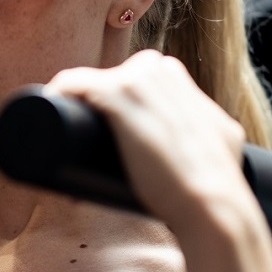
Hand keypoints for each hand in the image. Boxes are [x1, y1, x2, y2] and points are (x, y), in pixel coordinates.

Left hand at [45, 49, 248, 230]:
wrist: (214, 201)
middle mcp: (158, 70)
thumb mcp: (223, 139)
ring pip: (89, 83)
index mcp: (178, 77)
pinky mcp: (117, 95)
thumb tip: (200, 147)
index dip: (111, 103)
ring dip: (73, 104)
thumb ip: (213, 132)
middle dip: (93, 107)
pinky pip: (75, 83)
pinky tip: (48, 105)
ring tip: (63, 135)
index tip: (100, 129)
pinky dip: (58, 92)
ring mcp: (137, 80)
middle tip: (82, 142)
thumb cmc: (219, 182)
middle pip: (108, 81)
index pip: (130, 79)